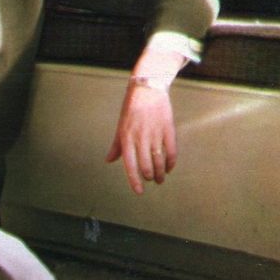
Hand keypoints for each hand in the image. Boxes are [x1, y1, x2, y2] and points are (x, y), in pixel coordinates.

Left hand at [105, 80, 177, 194]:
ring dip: (160, 173)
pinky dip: (171, 163)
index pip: (130, 164)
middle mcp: (140, 137)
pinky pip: (171, 152)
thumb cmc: (131, 108)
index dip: (134, 180)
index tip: (139, 192)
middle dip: (149, 177)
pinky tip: (169, 167)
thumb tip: (108, 160)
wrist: (147, 88)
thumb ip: (117, 145)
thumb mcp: (121, 125)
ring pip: (159, 162)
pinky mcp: (168, 129)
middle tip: (151, 180)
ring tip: (160, 178)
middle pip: (146, 166)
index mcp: (126, 136)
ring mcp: (155, 133)